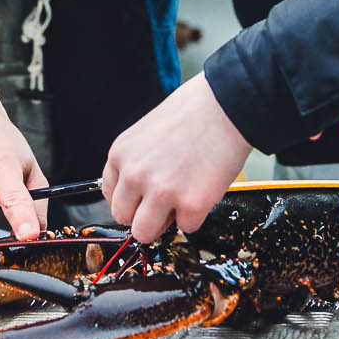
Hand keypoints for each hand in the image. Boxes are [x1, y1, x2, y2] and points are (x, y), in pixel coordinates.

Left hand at [103, 73, 253, 242]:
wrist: (227, 105)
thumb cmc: (193, 112)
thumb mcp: (146, 133)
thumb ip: (136, 162)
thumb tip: (138, 193)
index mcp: (120, 154)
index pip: (110, 195)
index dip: (131, 199)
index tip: (143, 198)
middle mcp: (134, 175)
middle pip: (123, 218)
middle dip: (143, 215)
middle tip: (163, 204)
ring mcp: (161, 192)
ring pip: (145, 233)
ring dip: (163, 223)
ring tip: (180, 204)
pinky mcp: (191, 204)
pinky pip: (186, 228)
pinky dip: (196, 216)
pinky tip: (202, 191)